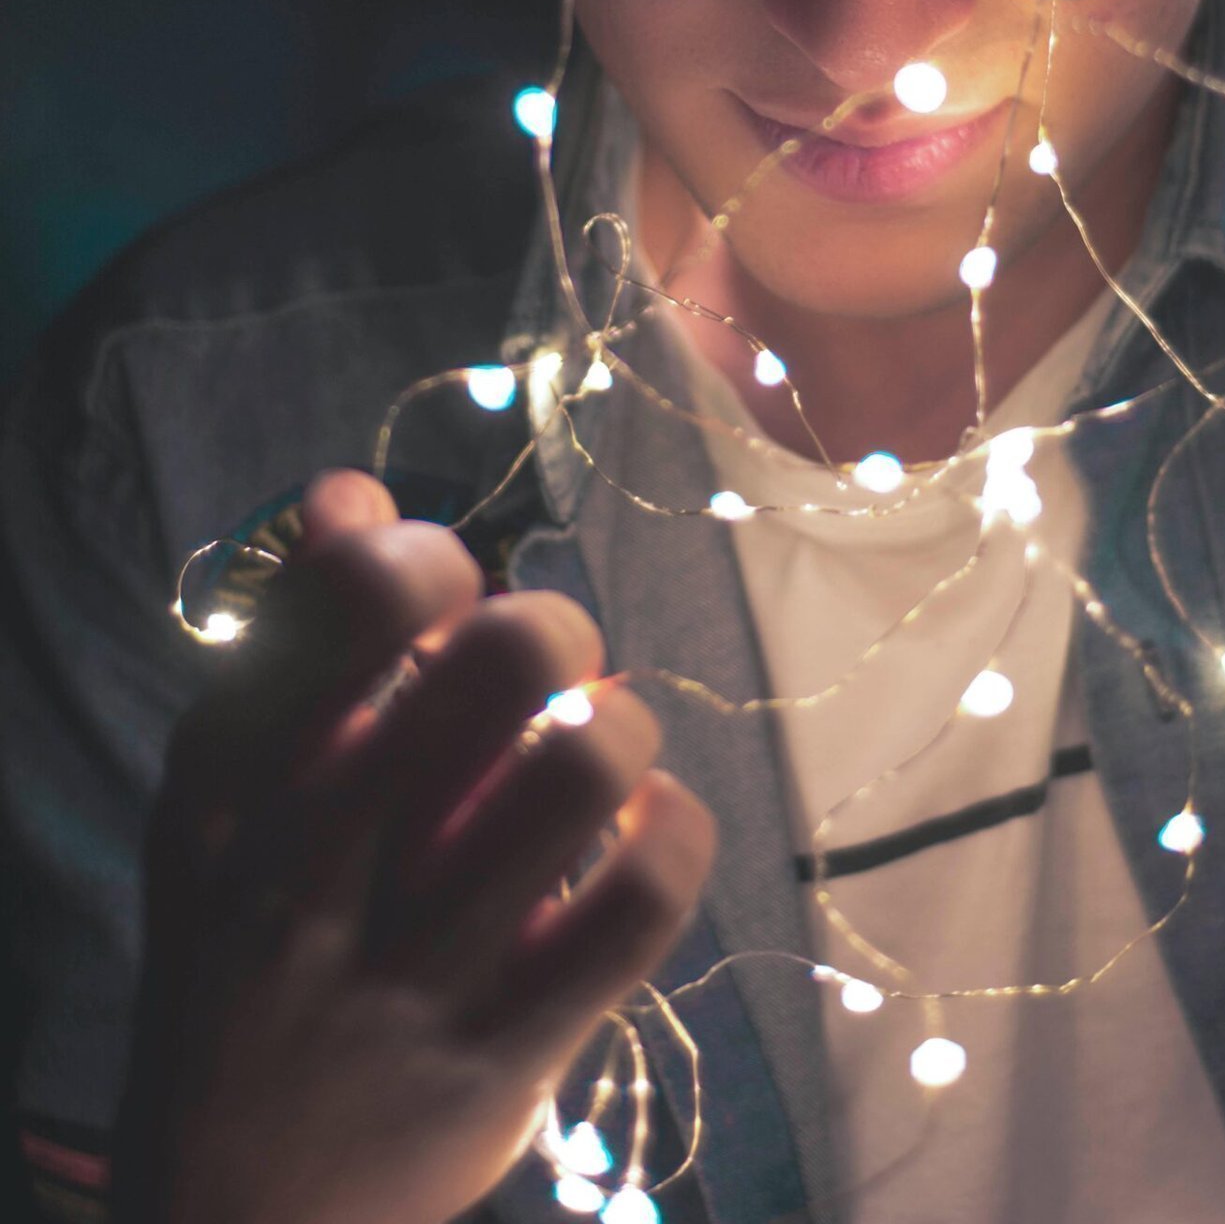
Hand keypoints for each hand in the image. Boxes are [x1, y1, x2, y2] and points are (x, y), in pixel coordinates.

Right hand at [113, 471, 714, 1223]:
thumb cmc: (246, 968)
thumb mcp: (226, 810)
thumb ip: (289, 642)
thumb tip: (345, 491)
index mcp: (234, 790)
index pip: (358, 597)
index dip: (432, 557)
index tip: (441, 596)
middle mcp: (316, 870)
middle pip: (503, 659)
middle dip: (554, 627)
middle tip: (545, 670)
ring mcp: (413, 971)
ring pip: (586, 767)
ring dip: (619, 727)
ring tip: (597, 749)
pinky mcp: (506, 1058)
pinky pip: (642, 904)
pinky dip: (672, 835)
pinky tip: (640, 836)